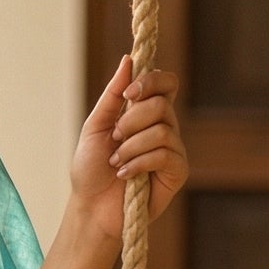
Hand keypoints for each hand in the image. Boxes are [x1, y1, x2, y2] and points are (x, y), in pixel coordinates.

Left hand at [70, 54, 187, 241]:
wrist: (91, 208)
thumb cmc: (91, 169)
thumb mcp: (96, 126)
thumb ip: (112, 95)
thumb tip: (128, 60)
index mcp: (145, 114)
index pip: (166, 83)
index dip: (152, 81)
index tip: (129, 93)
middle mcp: (164, 128)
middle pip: (161, 104)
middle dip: (131, 121)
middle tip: (114, 138)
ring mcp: (173, 149)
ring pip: (161, 130)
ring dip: (130, 146)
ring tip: (116, 163)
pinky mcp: (177, 172)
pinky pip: (166, 154)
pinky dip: (140, 162)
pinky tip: (125, 175)